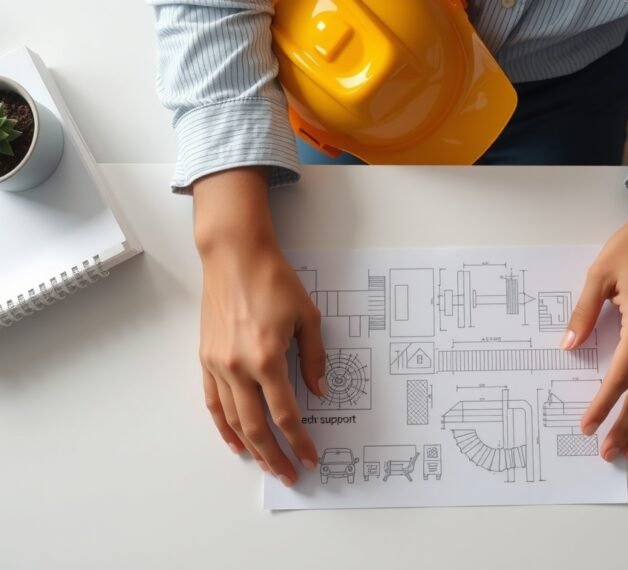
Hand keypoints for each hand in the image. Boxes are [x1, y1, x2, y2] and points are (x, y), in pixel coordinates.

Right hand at [193, 167, 326, 485]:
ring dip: (250, 447)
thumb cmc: (273, 280)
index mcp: (267, 359)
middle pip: (257, 426)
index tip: (309, 456)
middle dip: (274, 456)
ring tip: (264, 465)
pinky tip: (234, 440)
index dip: (299, 440)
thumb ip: (315, 358)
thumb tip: (317, 391)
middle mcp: (239, 367)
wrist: (235, 256)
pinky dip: (223, 425)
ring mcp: (218, 365)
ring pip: (233, 420)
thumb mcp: (308, 317)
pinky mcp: (206, 358)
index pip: (285, 414)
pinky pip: (213, 402)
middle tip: (288, 473)